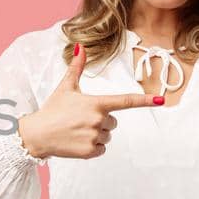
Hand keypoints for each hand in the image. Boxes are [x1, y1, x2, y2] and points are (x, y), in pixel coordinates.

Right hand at [18, 43, 161, 158]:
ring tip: (76, 131)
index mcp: (96, 103)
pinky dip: (92, 147)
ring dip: (96, 134)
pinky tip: (77, 141)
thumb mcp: (65, 87)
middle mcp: (98, 120)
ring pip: (107, 135)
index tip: (161, 101)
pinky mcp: (90, 151)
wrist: (37, 134)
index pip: (125, 101)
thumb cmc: (52, 109)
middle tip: (79, 120)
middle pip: (113, 121)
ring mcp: (95, 136)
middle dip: (100, 121)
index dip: (145, 100)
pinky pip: (102, 148)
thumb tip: (80, 47)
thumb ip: (76, 67)